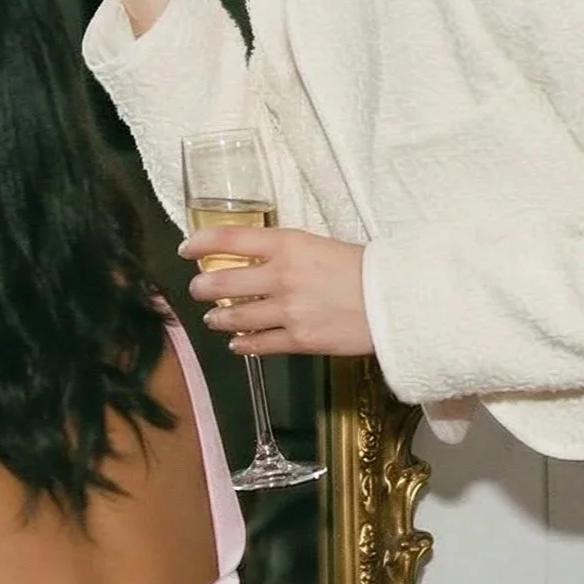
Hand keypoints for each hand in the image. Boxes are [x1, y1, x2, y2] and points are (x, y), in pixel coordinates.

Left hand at [182, 224, 374, 358]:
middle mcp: (281, 276)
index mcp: (288, 244)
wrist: (397, 300)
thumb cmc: (364, 268)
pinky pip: (258, 345)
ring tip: (213, 318)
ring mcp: (288, 311)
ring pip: (235, 317)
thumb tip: (254, 260)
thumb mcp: (319, 245)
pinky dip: (242, 344)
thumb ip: (285, 252)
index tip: (186, 248)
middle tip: (198, 289)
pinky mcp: (299, 340)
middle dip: (203, 287)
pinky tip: (237, 343)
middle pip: (222, 282)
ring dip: (218, 318)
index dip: (200, 242)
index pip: (230, 238)